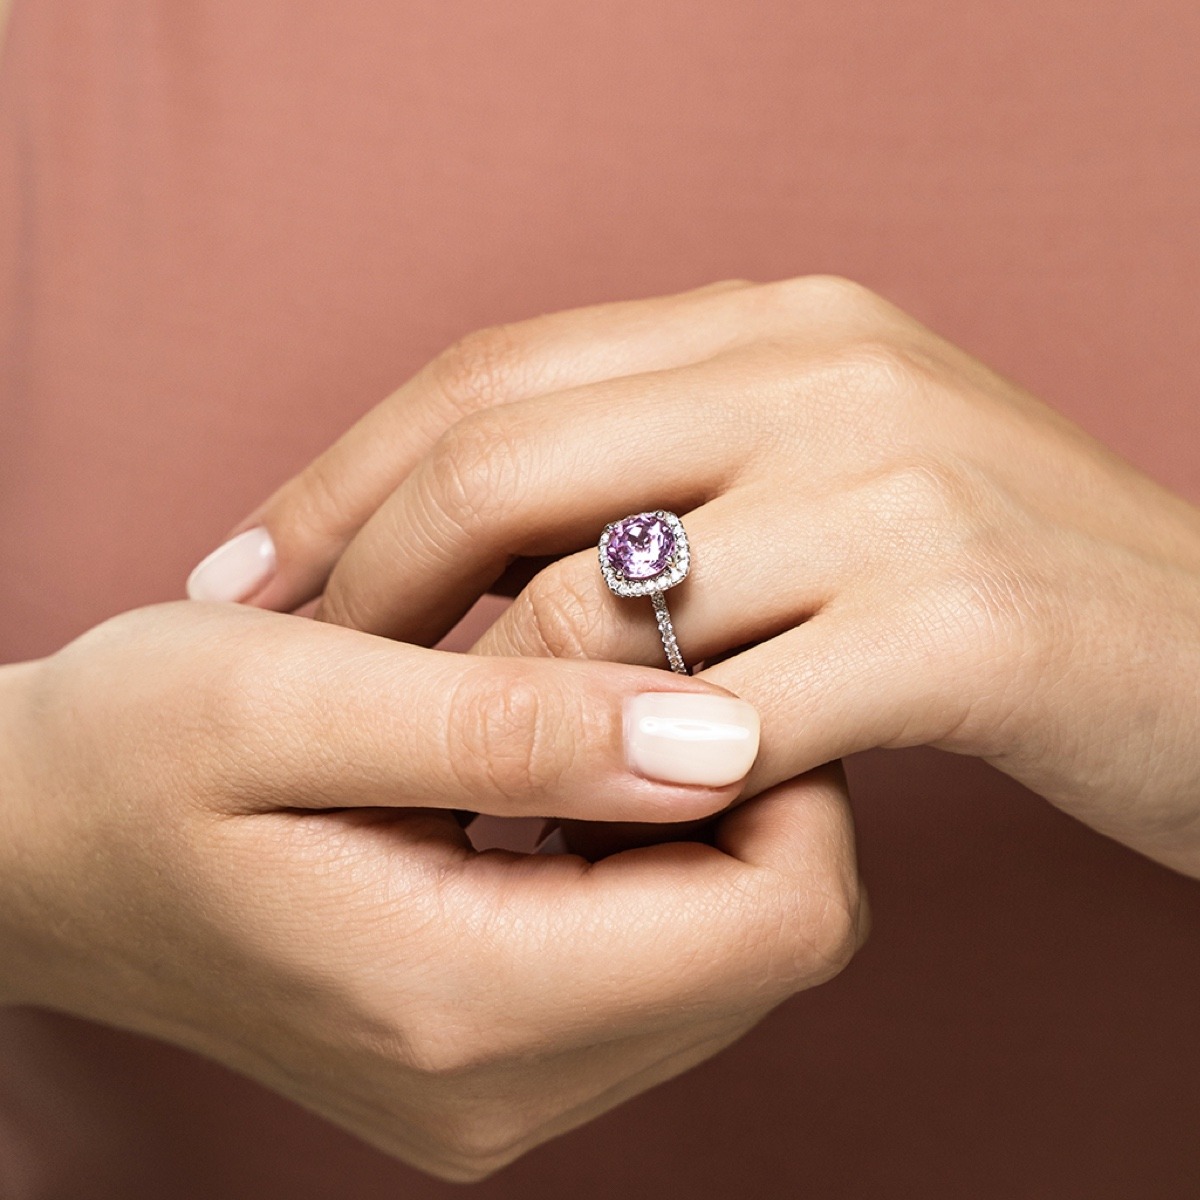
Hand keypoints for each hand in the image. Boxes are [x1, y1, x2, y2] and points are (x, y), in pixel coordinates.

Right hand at [0, 601, 861, 1179]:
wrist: (35, 851)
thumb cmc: (127, 755)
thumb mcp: (288, 700)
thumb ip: (508, 726)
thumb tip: (725, 737)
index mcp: (468, 1001)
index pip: (781, 918)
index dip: (790, 770)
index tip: (697, 658)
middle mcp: (510, 1088)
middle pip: (776, 940)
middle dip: (750, 790)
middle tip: (642, 673)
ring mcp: (510, 1090)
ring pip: (734, 947)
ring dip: (701, 820)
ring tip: (591, 719)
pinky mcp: (502, 1060)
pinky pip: (664, 957)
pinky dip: (652, 856)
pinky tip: (566, 778)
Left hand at [232, 278, 1199, 875]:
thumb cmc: (994, 586)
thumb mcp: (827, 479)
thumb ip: (673, 473)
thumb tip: (482, 545)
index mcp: (776, 323)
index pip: (493, 374)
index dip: (343, 477)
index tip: (245, 574)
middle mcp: (826, 372)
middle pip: (501, 463)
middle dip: (365, 587)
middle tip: (291, 685)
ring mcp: (895, 490)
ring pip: (590, 600)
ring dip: (482, 712)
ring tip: (430, 786)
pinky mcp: (958, 626)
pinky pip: (709, 717)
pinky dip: (610, 786)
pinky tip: (568, 835)